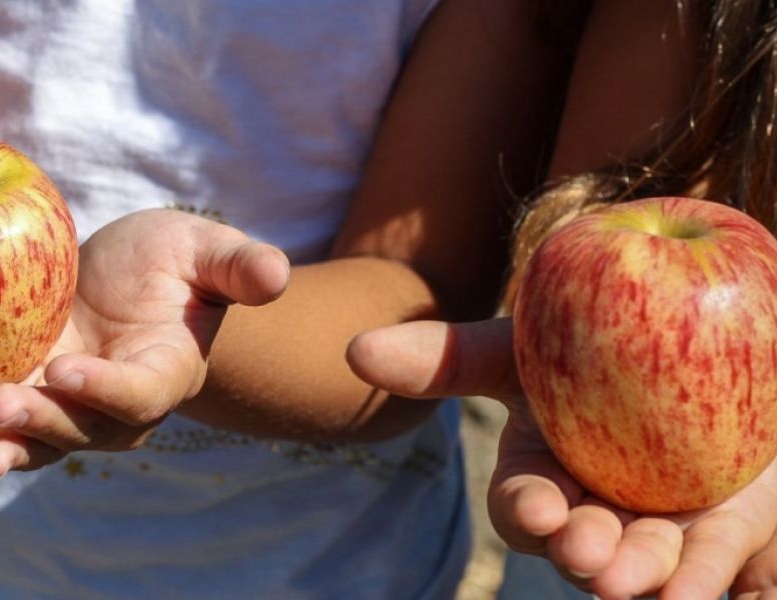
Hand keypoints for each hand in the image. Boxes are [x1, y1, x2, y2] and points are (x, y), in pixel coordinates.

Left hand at [0, 208, 289, 488]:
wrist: (129, 280)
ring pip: (37, 439)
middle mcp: (116, 405)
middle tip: (2, 407)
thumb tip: (276, 275)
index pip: (140, 393)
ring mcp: (68, 405)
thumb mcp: (205, 251)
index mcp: (165, 372)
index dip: (107, 389)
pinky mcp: (27, 392)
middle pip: (82, 430)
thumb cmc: (175, 262)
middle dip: (44, 424)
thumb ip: (238, 265)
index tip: (69, 369)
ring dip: (1, 445)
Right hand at [347, 317, 776, 599]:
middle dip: (585, 554)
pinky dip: (710, 581)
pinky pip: (721, 567)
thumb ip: (445, 355)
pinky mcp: (723, 535)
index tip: (539, 507)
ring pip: (648, 564)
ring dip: (644, 577)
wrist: (691, 335)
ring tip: (651, 579)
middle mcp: (596, 512)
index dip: (528, 510)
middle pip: (584, 545)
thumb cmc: (590, 340)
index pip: (525, 505)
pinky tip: (701, 588)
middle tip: (593, 555)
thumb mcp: (522, 347)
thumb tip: (354, 349)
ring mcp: (658, 528)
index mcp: (544, 477)